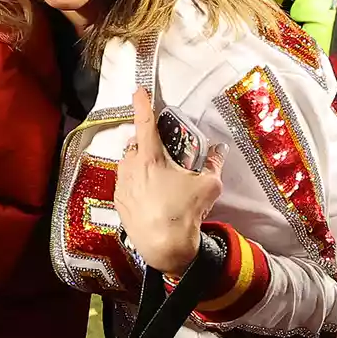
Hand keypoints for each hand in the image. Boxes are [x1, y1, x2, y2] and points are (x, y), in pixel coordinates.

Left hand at [113, 88, 225, 273]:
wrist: (165, 246)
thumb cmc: (185, 213)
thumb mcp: (208, 185)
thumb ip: (213, 164)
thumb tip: (218, 151)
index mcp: (150, 158)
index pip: (145, 122)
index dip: (142, 104)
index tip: (138, 91)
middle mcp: (130, 167)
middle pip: (136, 144)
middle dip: (147, 142)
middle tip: (163, 150)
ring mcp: (121, 185)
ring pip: (128, 163)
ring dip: (140, 162)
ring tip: (160, 175)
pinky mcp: (118, 201)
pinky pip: (126, 182)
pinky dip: (136, 181)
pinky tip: (152, 193)